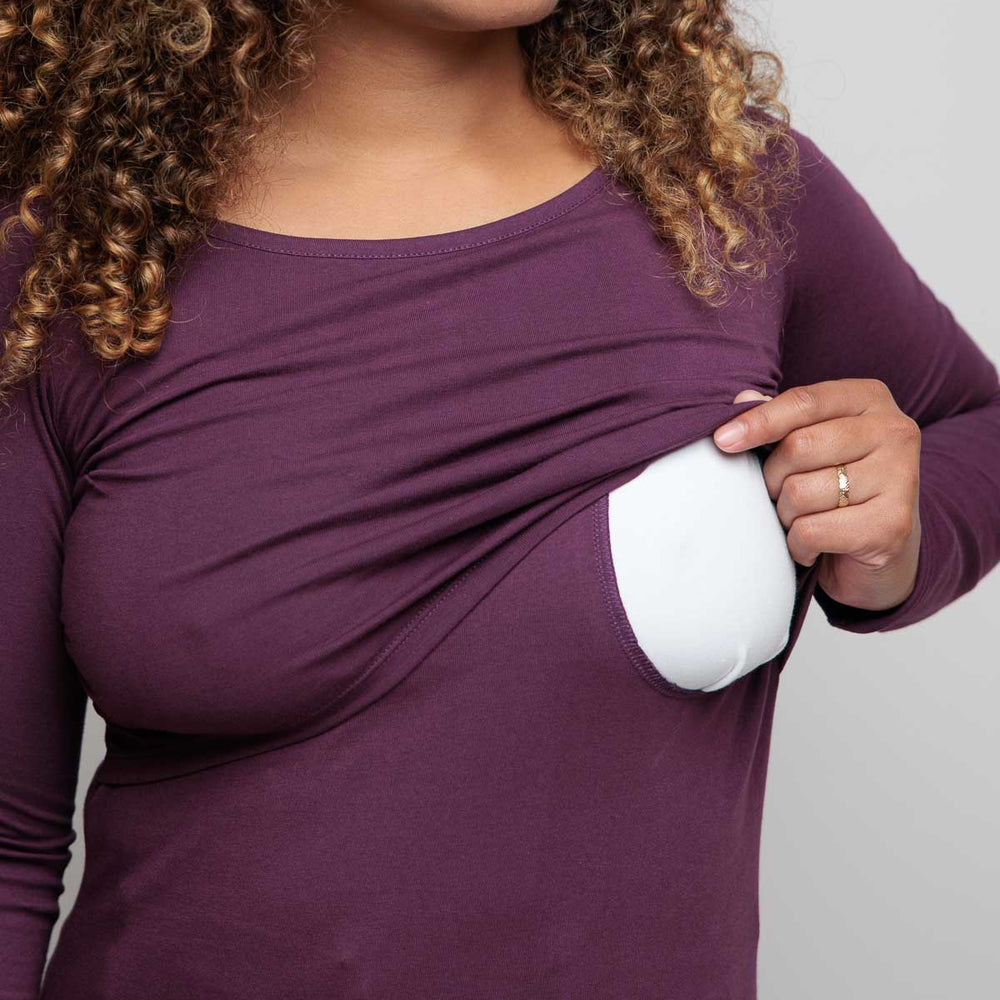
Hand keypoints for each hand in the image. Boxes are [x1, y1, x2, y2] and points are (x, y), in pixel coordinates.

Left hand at [712, 379, 922, 611]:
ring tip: (802, 519)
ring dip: (786, 514)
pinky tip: (813, 545)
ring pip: (800, 492)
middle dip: (772, 478)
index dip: (758, 421)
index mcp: (870, 399)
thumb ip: (780, 419)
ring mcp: (901, 477)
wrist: (883, 549)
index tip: (722, 441)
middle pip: (798, 447)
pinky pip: (811, 531)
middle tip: (779, 494)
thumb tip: (743, 398)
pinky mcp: (893, 525)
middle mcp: (895, 431)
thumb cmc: (837, 486)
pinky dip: (798, 544)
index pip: (804, 402)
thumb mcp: (811, 444)